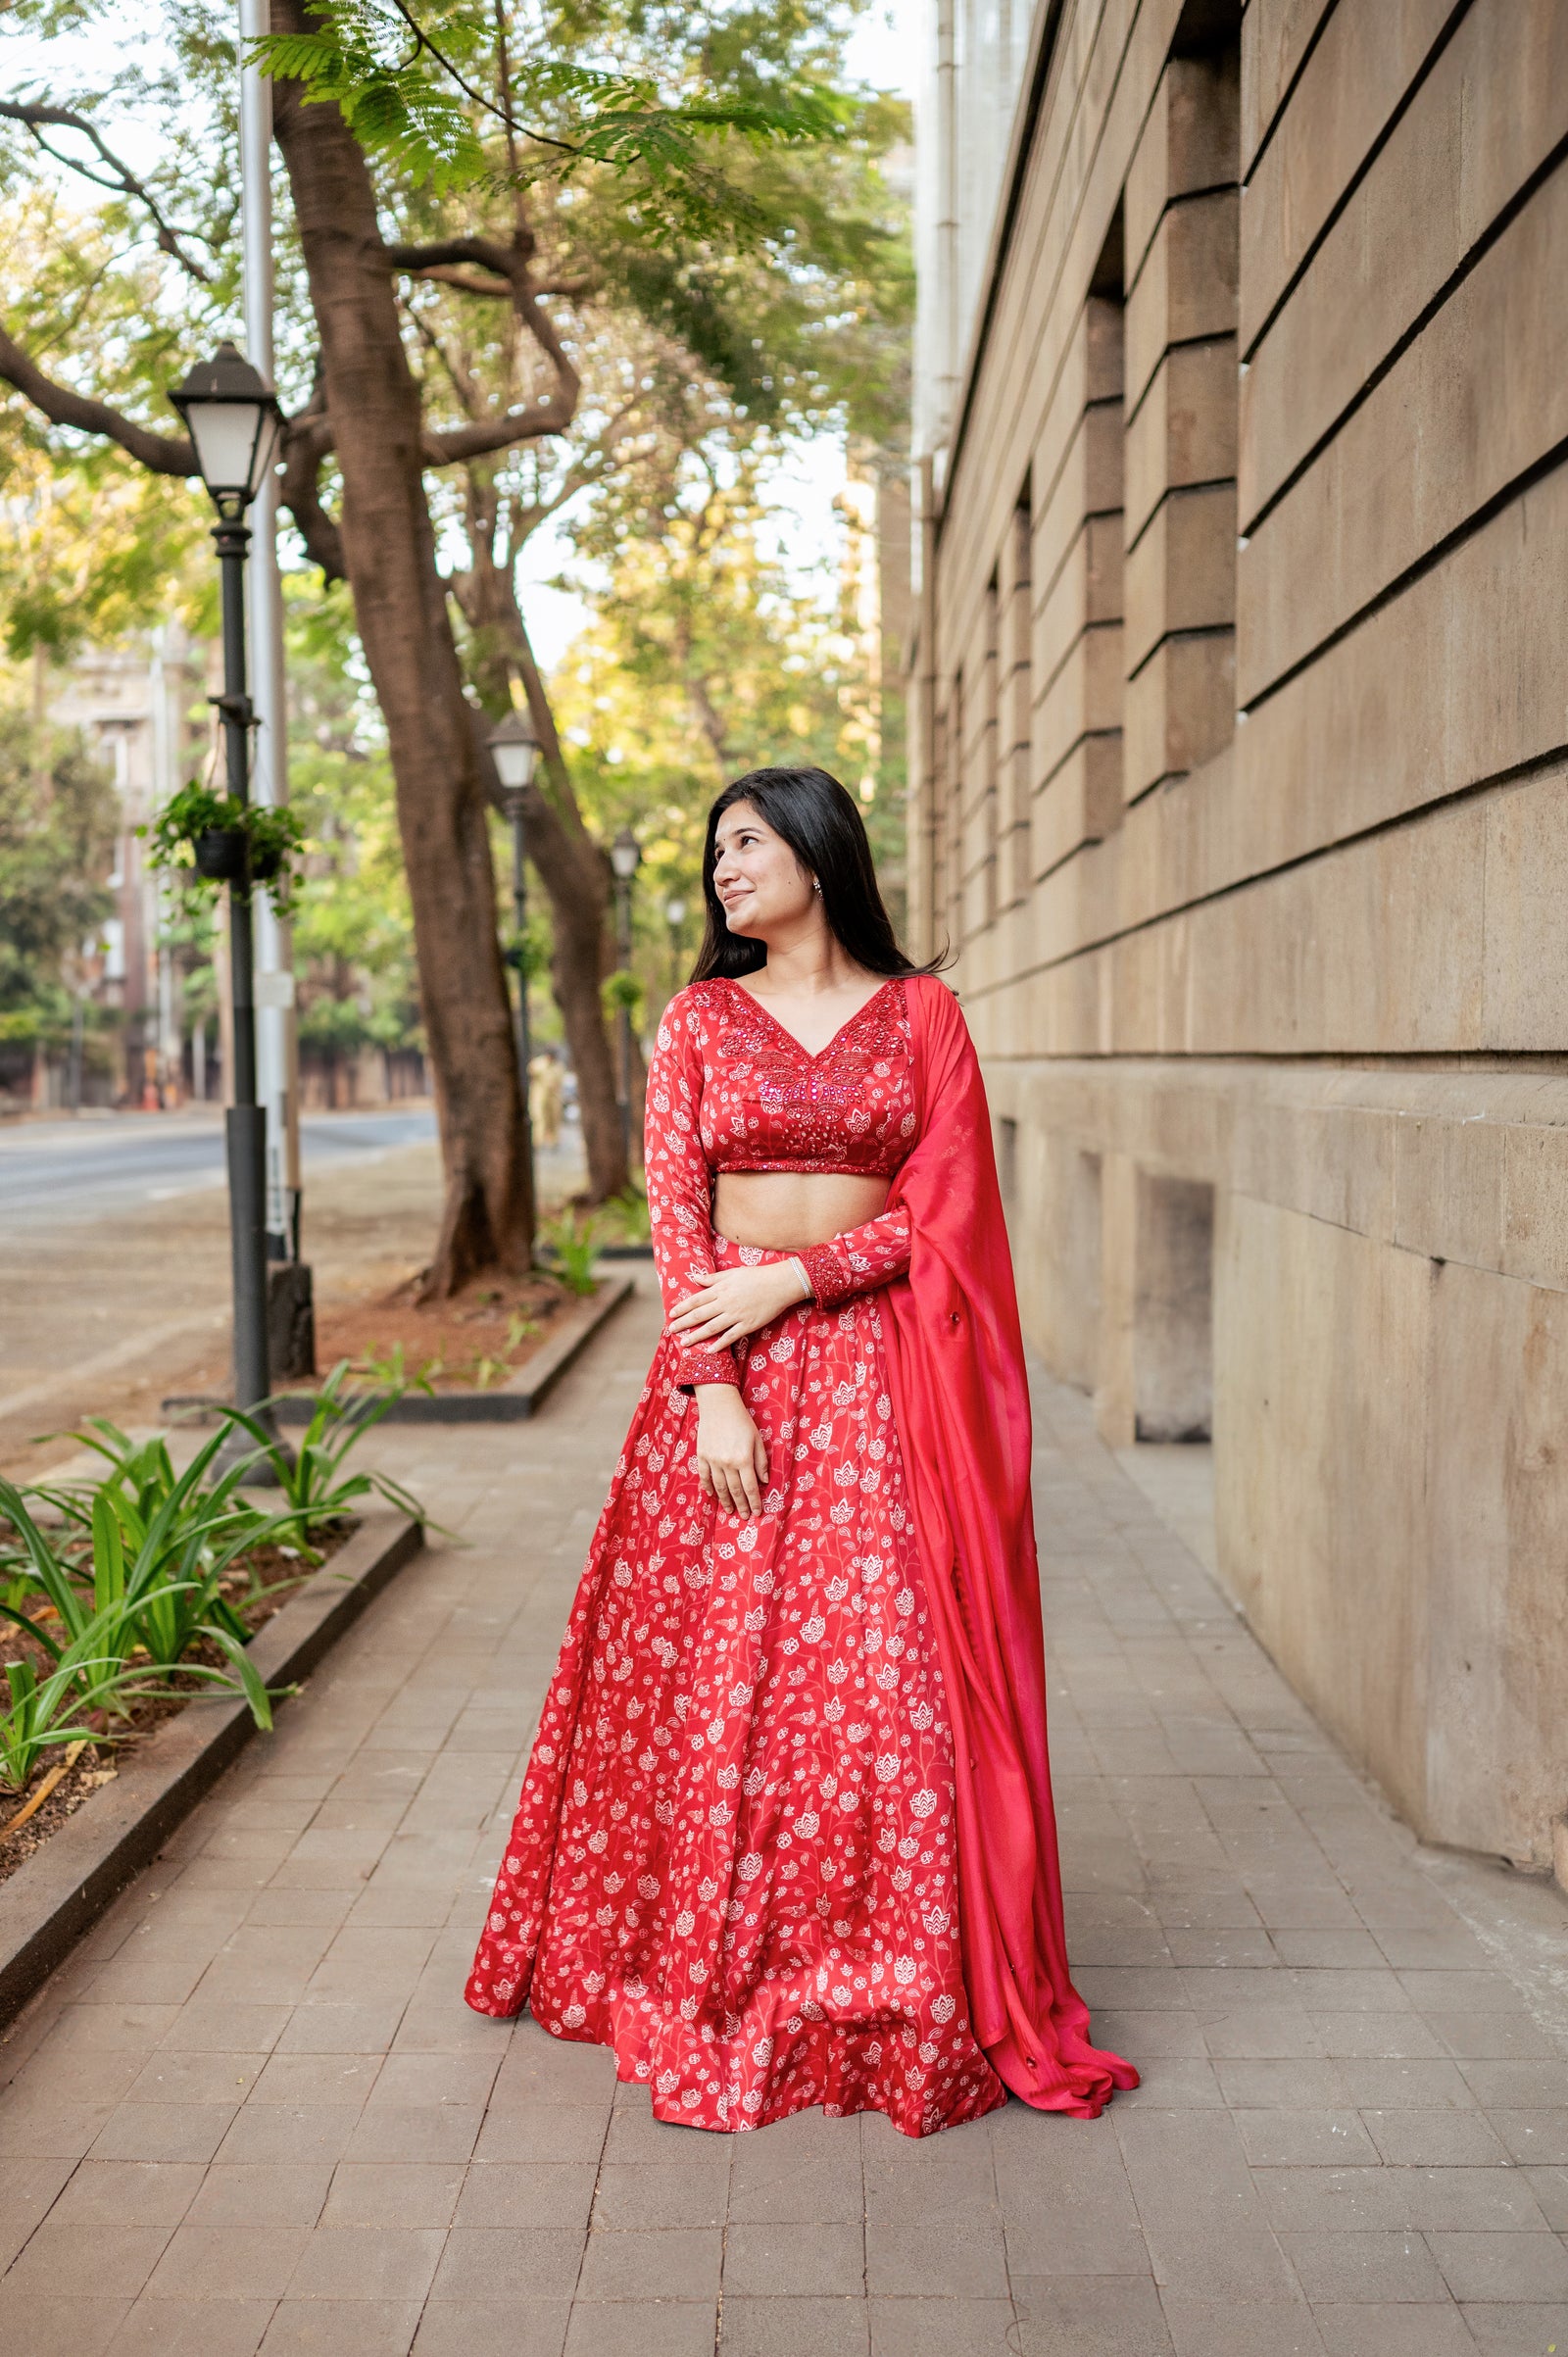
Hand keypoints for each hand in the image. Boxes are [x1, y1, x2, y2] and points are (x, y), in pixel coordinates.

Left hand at [668, 1259, 809, 1351]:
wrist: (780, 1284)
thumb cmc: (756, 1276)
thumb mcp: (732, 1273)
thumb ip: (713, 1278)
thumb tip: (694, 1278)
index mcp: (721, 1289)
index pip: (697, 1299)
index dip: (683, 1307)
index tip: (672, 1313)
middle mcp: (726, 1303)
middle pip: (700, 1315)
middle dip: (684, 1323)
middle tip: (671, 1330)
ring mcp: (737, 1315)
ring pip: (712, 1327)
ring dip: (697, 1336)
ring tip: (685, 1343)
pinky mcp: (748, 1325)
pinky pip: (731, 1337)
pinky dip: (719, 1344)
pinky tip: (709, 1350)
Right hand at [694, 1385, 768, 1515]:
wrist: (719, 1406)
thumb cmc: (742, 1421)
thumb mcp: (757, 1439)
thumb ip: (761, 1461)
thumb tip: (764, 1481)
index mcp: (743, 1459)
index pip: (750, 1487)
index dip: (754, 1502)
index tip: (757, 1512)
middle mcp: (727, 1463)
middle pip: (735, 1490)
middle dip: (741, 1506)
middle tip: (745, 1517)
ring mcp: (713, 1460)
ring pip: (719, 1487)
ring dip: (725, 1501)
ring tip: (729, 1511)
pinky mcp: (702, 1456)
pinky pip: (704, 1476)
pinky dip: (708, 1487)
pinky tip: (712, 1495)